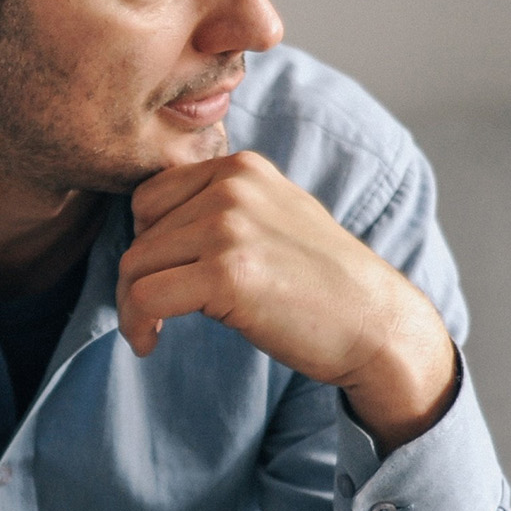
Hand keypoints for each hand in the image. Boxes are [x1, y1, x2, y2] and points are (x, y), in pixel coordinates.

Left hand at [117, 152, 457, 448]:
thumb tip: (146, 227)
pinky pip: (144, 297)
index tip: (160, 277)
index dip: (146, 242)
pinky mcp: (226, 275)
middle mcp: (232, 188)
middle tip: (154, 314)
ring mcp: (228, 229)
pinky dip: (137, 324)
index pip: (150, 197)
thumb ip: (220, 209)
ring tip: (151, 330)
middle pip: (138, 233)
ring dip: (132, 305)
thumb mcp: (273, 218)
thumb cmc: (322, 283)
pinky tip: (151, 343)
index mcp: (241, 168)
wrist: (377, 324)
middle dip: (137, 278)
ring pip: (135, 264)